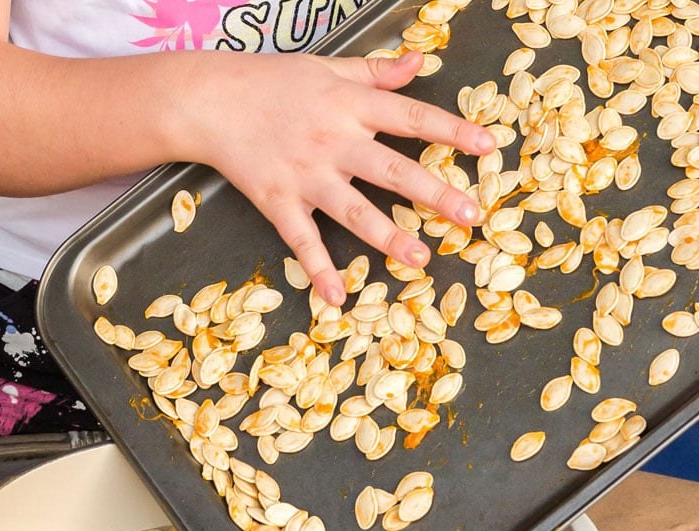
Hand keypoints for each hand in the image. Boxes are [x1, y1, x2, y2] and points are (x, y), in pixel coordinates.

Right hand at [183, 49, 495, 305]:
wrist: (209, 100)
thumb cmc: (268, 81)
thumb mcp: (327, 66)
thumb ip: (375, 71)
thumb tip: (418, 63)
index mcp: (350, 104)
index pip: (412, 117)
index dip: (452, 132)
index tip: (489, 148)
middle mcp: (334, 141)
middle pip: (394, 169)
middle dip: (435, 194)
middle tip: (472, 217)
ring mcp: (306, 175)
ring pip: (354, 210)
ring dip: (388, 237)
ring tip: (420, 259)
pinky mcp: (276, 201)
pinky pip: (301, 240)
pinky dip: (318, 270)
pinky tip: (336, 297)